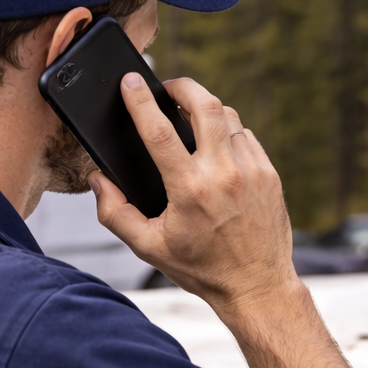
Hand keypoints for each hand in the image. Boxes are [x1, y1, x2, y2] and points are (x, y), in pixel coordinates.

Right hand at [90, 73, 298, 309]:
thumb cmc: (202, 269)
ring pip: (228, 116)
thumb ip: (116, 213)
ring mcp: (251, 170)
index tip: (130, 82)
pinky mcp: (269, 173)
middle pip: (204, 104)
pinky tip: (215, 143)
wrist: (257, 285)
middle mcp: (223, 174)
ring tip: (189, 114)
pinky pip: (246, 136)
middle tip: (167, 87)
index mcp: (189, 190)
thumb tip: (98, 180)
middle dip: (182, 86)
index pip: (159, 131)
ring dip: (205, 108)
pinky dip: (227, 131)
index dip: (140, 100)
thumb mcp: (149, 248)